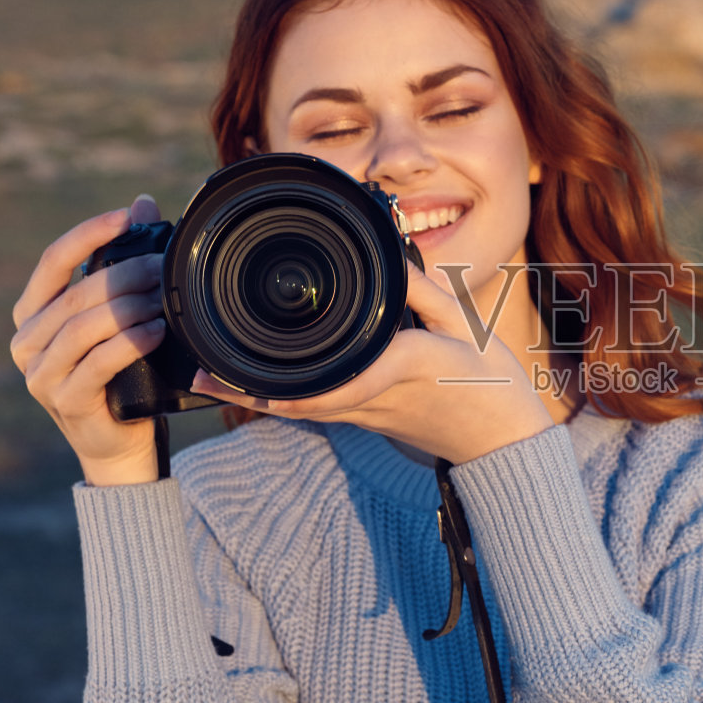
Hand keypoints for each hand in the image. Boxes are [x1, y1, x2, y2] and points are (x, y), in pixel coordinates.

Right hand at [10, 195, 167, 486]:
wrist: (118, 442)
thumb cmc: (122, 372)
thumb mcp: (120, 315)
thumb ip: (123, 263)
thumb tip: (144, 203)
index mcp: (33, 312)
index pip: (53, 261)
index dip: (89, 234)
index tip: (128, 216)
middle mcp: (27, 340)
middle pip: (76, 294)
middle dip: (125, 274)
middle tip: (165, 266)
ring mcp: (39, 373)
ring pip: (83, 328)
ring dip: (129, 307)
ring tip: (165, 297)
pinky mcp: (64, 400)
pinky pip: (97, 364)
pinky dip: (130, 343)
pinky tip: (157, 330)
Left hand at [193, 262, 554, 463]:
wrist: (503, 442)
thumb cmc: (490, 385)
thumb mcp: (465, 328)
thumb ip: (424, 292)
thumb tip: (388, 261)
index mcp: (403, 368)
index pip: (343, 383)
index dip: (294, 389)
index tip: (253, 383)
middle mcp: (376, 398)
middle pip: (301, 399)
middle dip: (249, 389)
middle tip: (199, 373)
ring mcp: (370, 414)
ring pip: (301, 407)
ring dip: (254, 395)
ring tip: (206, 378)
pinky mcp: (369, 419)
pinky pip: (316, 408)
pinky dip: (279, 397)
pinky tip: (250, 385)